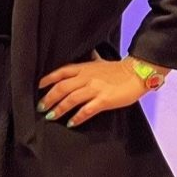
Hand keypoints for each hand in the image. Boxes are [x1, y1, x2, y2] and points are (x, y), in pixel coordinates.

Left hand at [36, 56, 162, 127]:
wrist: (137, 74)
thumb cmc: (119, 69)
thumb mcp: (101, 62)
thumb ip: (92, 60)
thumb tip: (90, 53)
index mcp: (84, 68)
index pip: (61, 72)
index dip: (48, 79)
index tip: (38, 86)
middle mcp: (86, 77)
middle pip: (62, 87)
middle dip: (49, 97)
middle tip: (41, 107)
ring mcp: (95, 89)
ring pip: (71, 99)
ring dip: (59, 108)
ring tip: (50, 116)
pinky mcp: (104, 100)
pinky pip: (87, 110)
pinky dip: (77, 117)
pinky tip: (71, 123)